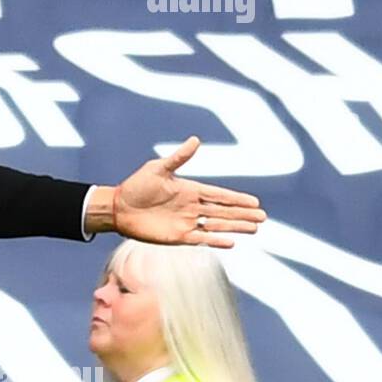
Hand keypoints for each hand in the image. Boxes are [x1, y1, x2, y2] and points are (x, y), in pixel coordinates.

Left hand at [98, 136, 266, 247]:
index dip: (237, 199)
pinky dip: (215, 240)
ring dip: (235, 227)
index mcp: (190, 190)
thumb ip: (178, 158)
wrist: (118, 208)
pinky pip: (200, 239)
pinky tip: (231, 242)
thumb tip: (195, 140)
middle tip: (263, 218)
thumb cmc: (136, 186)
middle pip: (223, 211)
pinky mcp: (177, 237)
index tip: (255, 202)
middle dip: (242, 214)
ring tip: (254, 229)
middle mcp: (191, 207)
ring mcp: (186, 222)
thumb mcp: (158, 169)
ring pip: (216, 225)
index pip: (219, 195)